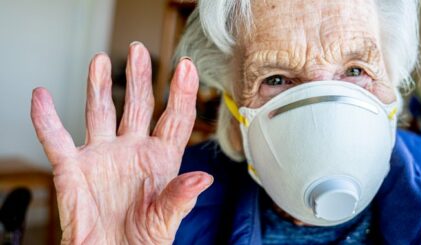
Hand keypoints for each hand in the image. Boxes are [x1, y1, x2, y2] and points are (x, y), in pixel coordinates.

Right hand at [31, 42, 212, 243]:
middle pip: (137, 105)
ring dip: (99, 86)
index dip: (181, 93)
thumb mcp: (165, 221)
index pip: (175, 119)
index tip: (186, 67)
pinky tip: (41, 97)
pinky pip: (56, 140)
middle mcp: (132, 151)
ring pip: (100, 112)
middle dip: (138, 77)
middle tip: (138, 51)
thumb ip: (180, 197)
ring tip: (101, 60)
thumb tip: (203, 179)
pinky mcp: (73, 169)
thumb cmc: (140, 241)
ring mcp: (103, 156)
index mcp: (161, 160)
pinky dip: (46, 119)